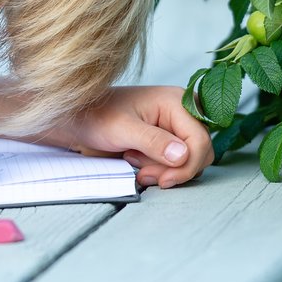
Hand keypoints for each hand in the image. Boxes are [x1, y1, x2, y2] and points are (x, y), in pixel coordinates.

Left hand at [60, 85, 212, 189]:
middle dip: (174, 170)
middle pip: (200, 153)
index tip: (162, 181)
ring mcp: (177, 126)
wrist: (82, 119)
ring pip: (191, 161)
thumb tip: (183, 155)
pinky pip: (179, 163)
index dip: (186, 166)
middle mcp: (182, 112)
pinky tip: (138, 163)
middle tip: (143, 172)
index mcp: (176, 101)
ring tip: (135, 163)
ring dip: (165, 171)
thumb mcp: (122, 130)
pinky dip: (162, 170)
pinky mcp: (170, 140)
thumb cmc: (98, 117)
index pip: (200, 140)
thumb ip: (153, 142)